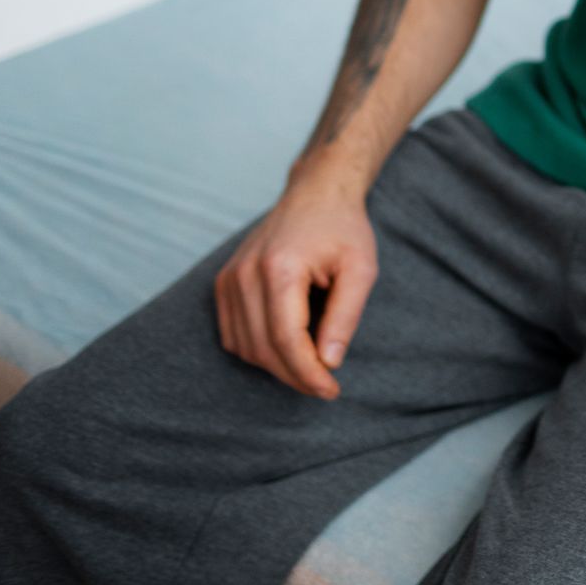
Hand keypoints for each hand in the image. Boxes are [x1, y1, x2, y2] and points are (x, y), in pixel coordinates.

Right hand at [214, 183, 377, 398]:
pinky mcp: (224, 283)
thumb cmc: (343, 229)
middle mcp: (245, 275)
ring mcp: (229, 278)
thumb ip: (346, 315)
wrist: (316, 194)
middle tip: (326, 387)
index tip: (331, 390)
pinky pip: (233, 335)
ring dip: (276, 367)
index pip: (286, 340)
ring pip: (244, 347)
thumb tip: (329, 362)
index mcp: (279, 269)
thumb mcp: (361, 269)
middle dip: (295, 375)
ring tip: (311, 367)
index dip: (308, 373)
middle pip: (263, 348)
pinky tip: (287, 350)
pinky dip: (258, 351)